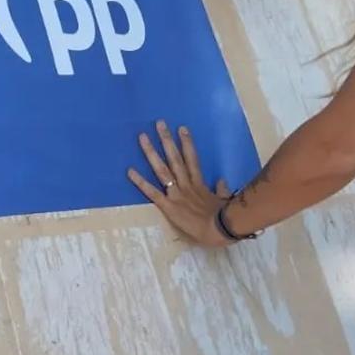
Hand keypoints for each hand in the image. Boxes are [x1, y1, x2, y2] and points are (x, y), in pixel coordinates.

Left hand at [127, 121, 232, 247]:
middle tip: (159, 123)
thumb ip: (221, 190)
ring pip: (162, 169)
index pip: (192, 159)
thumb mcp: (224, 201)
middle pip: (175, 158)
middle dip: (167, 140)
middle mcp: (186, 184)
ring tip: (142, 137)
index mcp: (199, 184)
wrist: (220, 230)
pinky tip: (130, 171)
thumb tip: (222, 180)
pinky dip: (141, 182)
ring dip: (152, 152)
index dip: (187, 143)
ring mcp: (176, 194)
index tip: (182, 128)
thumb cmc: (224, 219)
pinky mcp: (168, 206)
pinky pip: (152, 192)